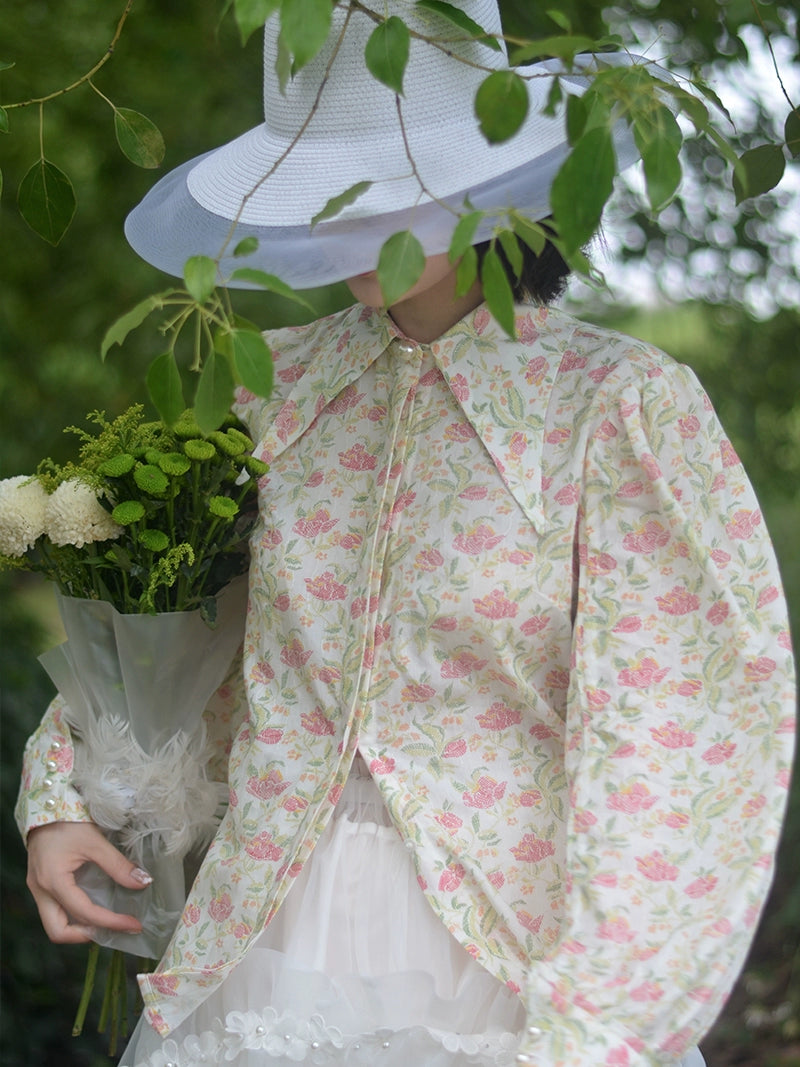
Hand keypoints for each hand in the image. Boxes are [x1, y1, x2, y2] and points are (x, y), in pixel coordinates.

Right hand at [26, 821, 151, 943]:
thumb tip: (143, 883)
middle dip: (87, 935)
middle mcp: (41, 891)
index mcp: (53, 881)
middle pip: (58, 931)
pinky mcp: (40, 884)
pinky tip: (92, 907)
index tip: (134, 924)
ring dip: (79, 928)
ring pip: (53, 924)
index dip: (111, 922)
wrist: (46, 805)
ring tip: (105, 920)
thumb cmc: (69, 822)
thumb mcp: (95, 842)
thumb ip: (118, 865)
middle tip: (114, 927)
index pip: (85, 913)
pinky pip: (54, 910)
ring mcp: (38, 889)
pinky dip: (73, 915)